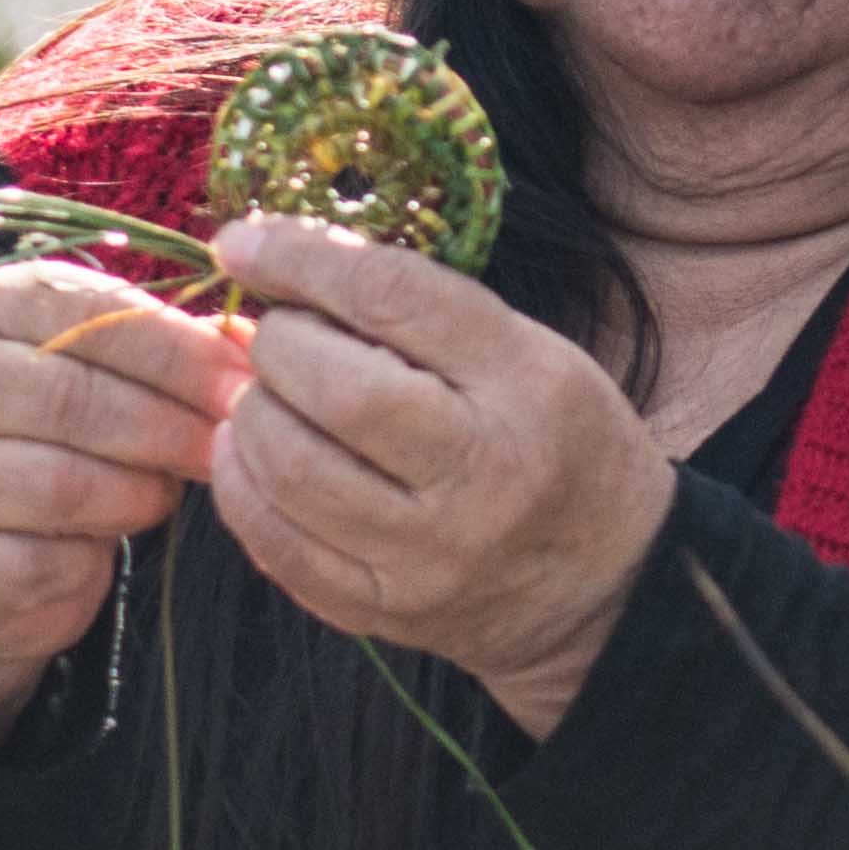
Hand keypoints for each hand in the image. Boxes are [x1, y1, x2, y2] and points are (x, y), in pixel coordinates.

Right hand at [0, 257, 250, 746]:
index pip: (90, 315)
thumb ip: (179, 351)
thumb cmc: (72, 432)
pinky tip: (100, 553)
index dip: (178, 354)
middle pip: (68, 399)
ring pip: (53, 485)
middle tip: (222, 451)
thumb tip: (255, 343)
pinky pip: (30, 563)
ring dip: (133, 497)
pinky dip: (85, 564)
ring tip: (162, 496)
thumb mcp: (119, 372)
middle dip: (165, 429)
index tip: (243, 387)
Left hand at [204, 211, 675, 737]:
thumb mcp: (526, 349)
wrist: (605, 581)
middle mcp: (481, 473)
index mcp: (525, 384)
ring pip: (292, 469)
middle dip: (277, 345)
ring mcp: (428, 554)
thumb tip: (279, 267)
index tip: (246, 241)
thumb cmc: (557, 437)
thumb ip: (418, 310)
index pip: (392, 297)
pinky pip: (276, 544)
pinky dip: (243, 486)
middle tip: (280, 335)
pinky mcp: (383, 608)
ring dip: (253, 413)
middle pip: (336, 389)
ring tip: (267, 395)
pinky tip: (255, 454)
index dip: (301, 258)